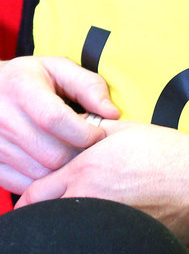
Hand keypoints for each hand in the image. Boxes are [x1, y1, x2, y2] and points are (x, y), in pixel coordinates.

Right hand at [0, 56, 119, 192]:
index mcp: (21, 90)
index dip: (85, 132)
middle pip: (51, 154)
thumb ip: (89, 86)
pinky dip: (43, 179)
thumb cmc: (29, 78)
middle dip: (79, 153)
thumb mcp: (59, 68)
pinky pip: (22, 184)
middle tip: (89, 144)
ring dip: (64, 168)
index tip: (100, 132)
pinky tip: (52, 161)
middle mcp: (2, 119)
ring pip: (40, 173)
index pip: (55, 120)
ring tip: (72, 150)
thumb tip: (112, 113)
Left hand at [14, 119, 188, 243]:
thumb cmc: (172, 155)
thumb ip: (96, 128)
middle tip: (70, 201)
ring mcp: (103, 224)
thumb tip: (78, 129)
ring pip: (73, 227)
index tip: (42, 194)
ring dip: (79, 219)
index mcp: (85, 170)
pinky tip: (123, 217)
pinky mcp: (120, 239)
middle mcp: (88, 199)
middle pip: (46, 214)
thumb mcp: (130, 129)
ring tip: (103, 207)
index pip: (34, 193)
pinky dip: (103, 231)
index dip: (34, 194)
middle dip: (51, 209)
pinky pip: (99, 238)